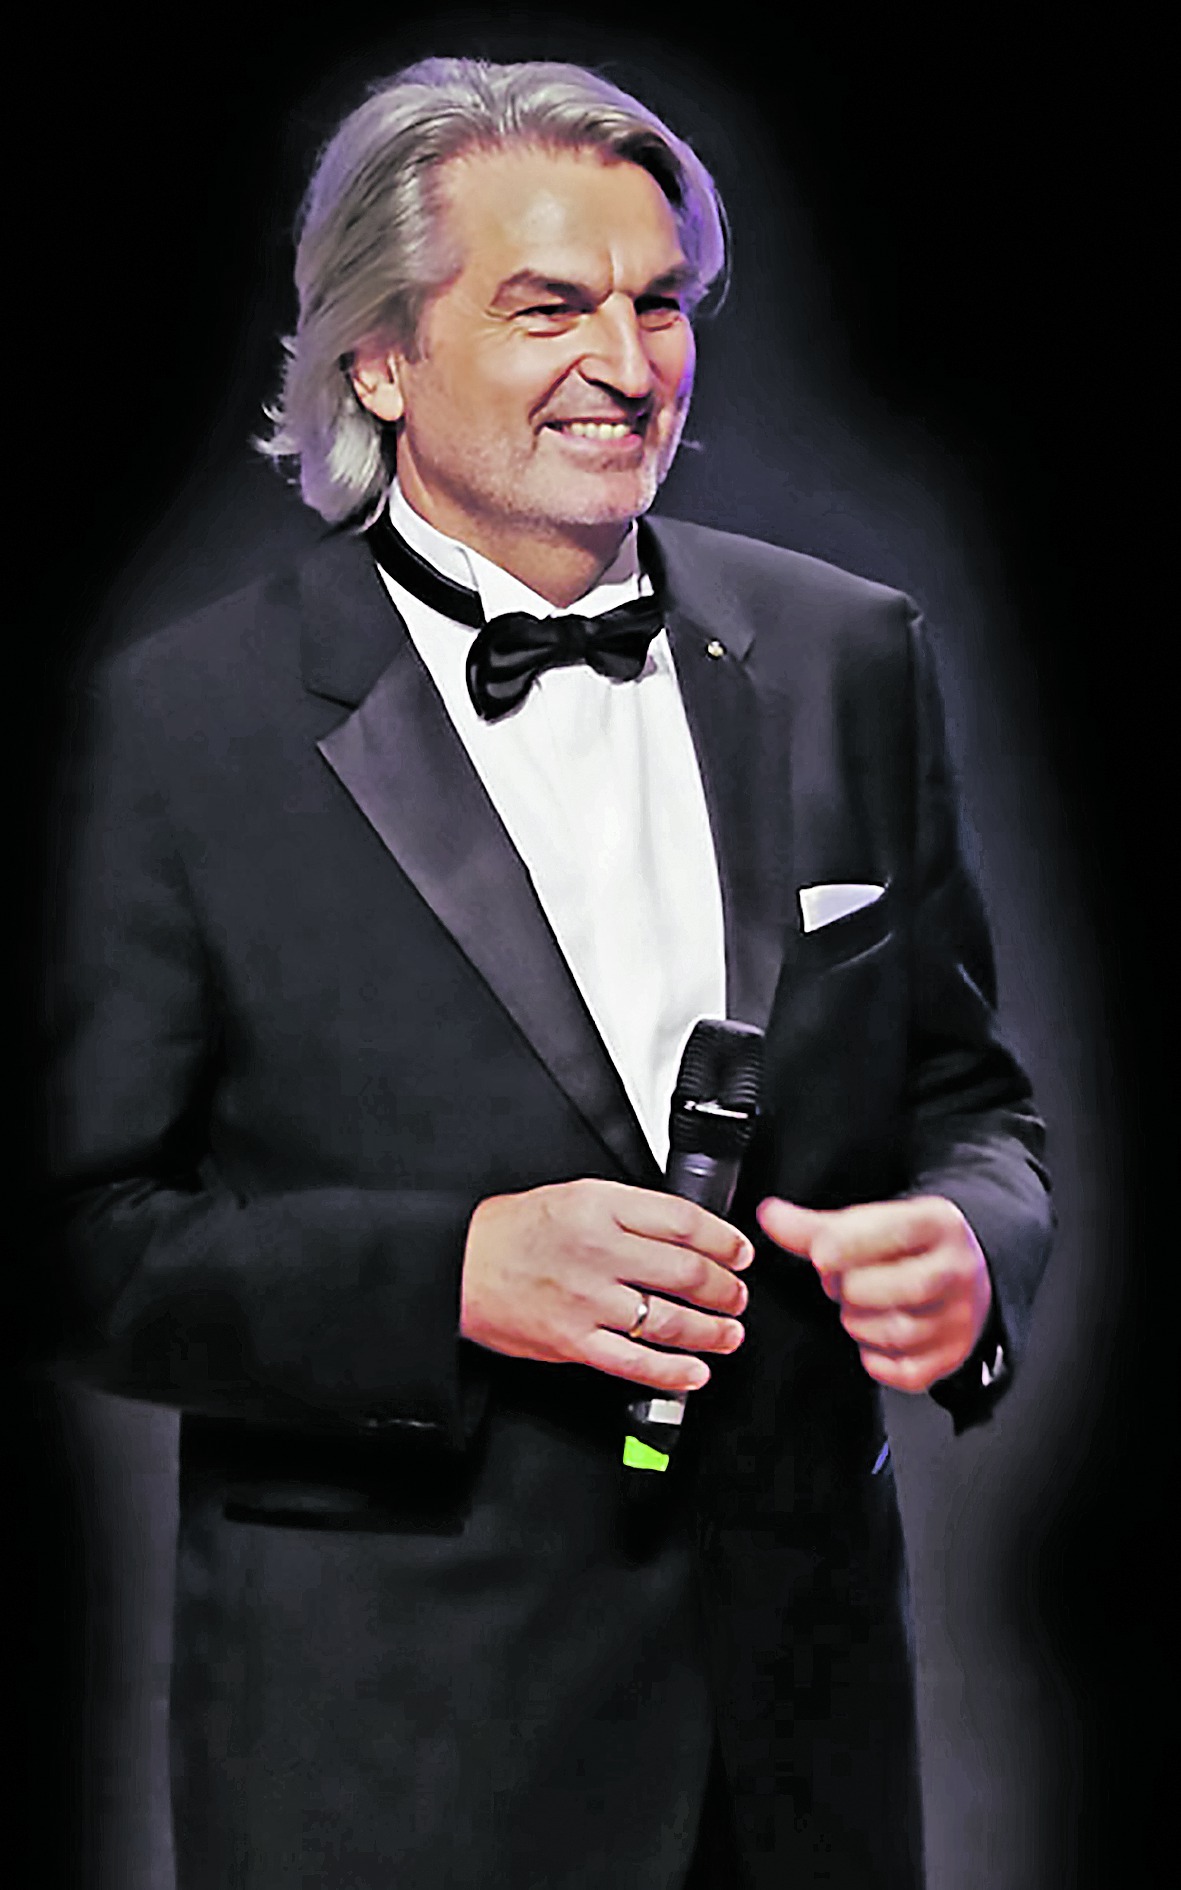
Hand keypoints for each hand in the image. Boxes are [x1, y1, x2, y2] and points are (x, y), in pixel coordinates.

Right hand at [460, 1178, 752, 1392]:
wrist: (458, 1266)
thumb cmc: (512, 1231)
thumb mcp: (574, 1195)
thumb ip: (627, 1211)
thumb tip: (685, 1232)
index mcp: (600, 1207)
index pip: (683, 1221)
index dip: (723, 1240)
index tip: (739, 1252)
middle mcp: (598, 1251)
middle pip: (686, 1272)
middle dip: (726, 1289)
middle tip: (737, 1295)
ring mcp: (587, 1300)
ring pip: (669, 1320)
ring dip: (710, 1331)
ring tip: (728, 1333)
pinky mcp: (574, 1341)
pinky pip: (634, 1363)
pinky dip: (672, 1372)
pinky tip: (694, 1373)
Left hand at [756, 1194, 990, 1391]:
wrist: (964, 1275)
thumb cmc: (908, 1248)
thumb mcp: (872, 1223)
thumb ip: (817, 1226)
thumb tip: (771, 1216)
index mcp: (937, 1224)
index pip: (895, 1230)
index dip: (847, 1244)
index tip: (821, 1254)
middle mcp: (956, 1270)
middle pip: (893, 1287)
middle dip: (849, 1288)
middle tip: (839, 1283)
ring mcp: (959, 1317)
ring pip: (897, 1332)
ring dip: (858, 1324)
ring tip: (857, 1307)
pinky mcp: (952, 1355)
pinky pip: (905, 1372)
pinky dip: (876, 1360)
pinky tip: (873, 1338)